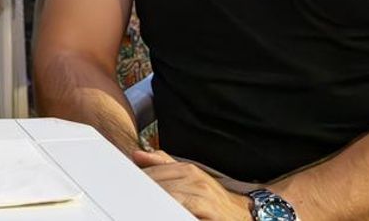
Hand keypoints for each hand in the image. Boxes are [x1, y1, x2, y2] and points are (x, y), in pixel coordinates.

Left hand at [134, 151, 249, 220]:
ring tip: (140, 205)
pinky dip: (167, 208)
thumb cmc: (214, 200)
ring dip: (150, 201)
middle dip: (141, 192)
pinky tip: (158, 210)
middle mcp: (194, 179)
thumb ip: (164, 165)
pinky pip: (179, 207)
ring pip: (166, 195)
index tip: (123, 188)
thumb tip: (137, 155)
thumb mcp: (191, 179)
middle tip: (127, 199)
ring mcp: (202, 195)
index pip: (152, 173)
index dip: (136, 181)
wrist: (245, 213)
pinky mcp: (206, 211)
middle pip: (156, 183)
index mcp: (187, 169)